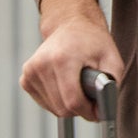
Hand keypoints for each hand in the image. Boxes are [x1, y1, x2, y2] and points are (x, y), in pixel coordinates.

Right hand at [20, 0, 124, 119]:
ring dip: (69, 104)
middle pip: (63, 108)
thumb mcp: (112, 59)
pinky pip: (45, 104)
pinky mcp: (26, 78)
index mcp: (62, 59)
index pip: (73, 101)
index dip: (88, 111)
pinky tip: (64, 84)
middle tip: (90, 94)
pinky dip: (58, 100)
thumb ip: (110, 86)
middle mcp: (42, 65)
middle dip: (80, 108)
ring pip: (54, 109)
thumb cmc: (92, 42)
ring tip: (77, 84)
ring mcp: (30, 72)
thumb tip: (102, 112)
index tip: (97, 110)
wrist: (70, 25)